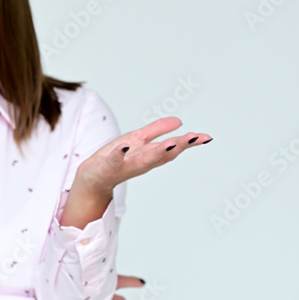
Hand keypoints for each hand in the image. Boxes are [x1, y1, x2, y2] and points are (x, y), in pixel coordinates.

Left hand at [75, 117, 211, 195]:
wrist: (92, 178)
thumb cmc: (116, 157)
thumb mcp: (138, 139)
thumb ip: (157, 130)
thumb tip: (180, 121)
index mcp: (150, 155)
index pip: (173, 148)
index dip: (189, 142)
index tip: (206, 137)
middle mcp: (141, 162)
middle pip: (162, 155)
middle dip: (177, 146)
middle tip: (192, 138)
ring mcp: (125, 166)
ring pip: (143, 160)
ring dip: (156, 152)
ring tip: (170, 143)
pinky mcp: (108, 167)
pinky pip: (114, 160)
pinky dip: (119, 154)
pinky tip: (124, 146)